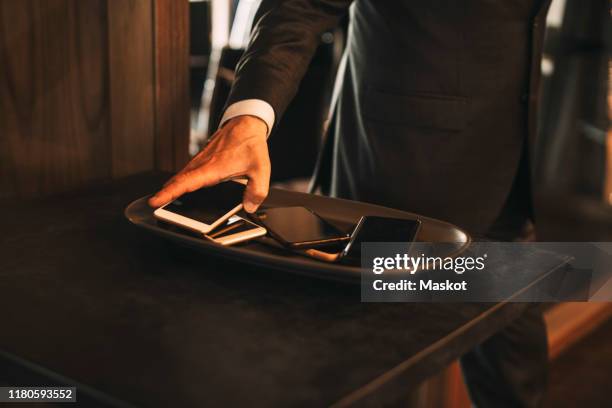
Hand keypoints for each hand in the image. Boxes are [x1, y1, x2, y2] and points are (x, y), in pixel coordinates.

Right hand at [148, 115, 270, 212]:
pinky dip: (181, 180)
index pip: (187, 182)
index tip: (156, 200)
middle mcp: (204, 163)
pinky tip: (181, 187)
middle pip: (179, 180)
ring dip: (172, 186)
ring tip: (164, 199)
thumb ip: (257, 191)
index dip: (170, 192)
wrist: (247, 123)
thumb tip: (250, 206)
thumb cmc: (251, 143)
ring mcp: (202, 160)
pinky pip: (189, 171)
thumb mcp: (261, 168)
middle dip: (166, 193)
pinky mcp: (204, 159)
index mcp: (214, 167)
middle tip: (155, 205)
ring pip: (183, 175)